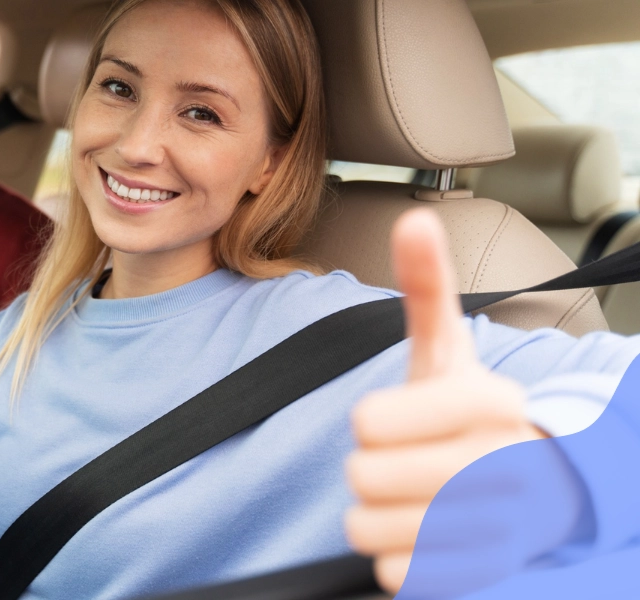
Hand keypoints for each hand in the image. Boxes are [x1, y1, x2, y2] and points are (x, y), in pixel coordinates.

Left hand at [345, 209, 545, 592]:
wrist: (536, 488)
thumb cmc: (470, 415)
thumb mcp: (449, 351)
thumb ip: (427, 288)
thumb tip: (413, 219)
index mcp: (487, 401)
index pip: (366, 422)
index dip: (371, 423)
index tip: (402, 421)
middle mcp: (499, 464)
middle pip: (362, 476)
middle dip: (371, 469)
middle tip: (408, 462)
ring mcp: (494, 527)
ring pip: (367, 529)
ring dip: (378, 515)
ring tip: (416, 498)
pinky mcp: (478, 576)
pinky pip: (392, 573)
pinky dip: (397, 558)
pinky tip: (430, 536)